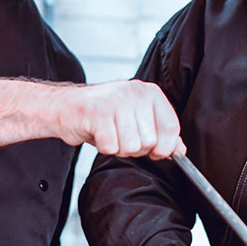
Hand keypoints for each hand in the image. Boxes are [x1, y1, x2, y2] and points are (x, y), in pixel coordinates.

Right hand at [58, 80, 182, 157]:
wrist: (66, 107)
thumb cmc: (103, 115)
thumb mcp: (137, 118)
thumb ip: (161, 133)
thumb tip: (180, 150)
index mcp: (150, 93)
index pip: (171, 127)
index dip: (165, 147)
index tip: (156, 152)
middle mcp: (135, 93)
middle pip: (150, 141)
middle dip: (135, 148)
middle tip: (121, 136)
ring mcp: (116, 102)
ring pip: (132, 146)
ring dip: (119, 148)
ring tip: (110, 134)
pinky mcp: (98, 113)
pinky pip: (111, 147)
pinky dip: (104, 148)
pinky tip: (98, 135)